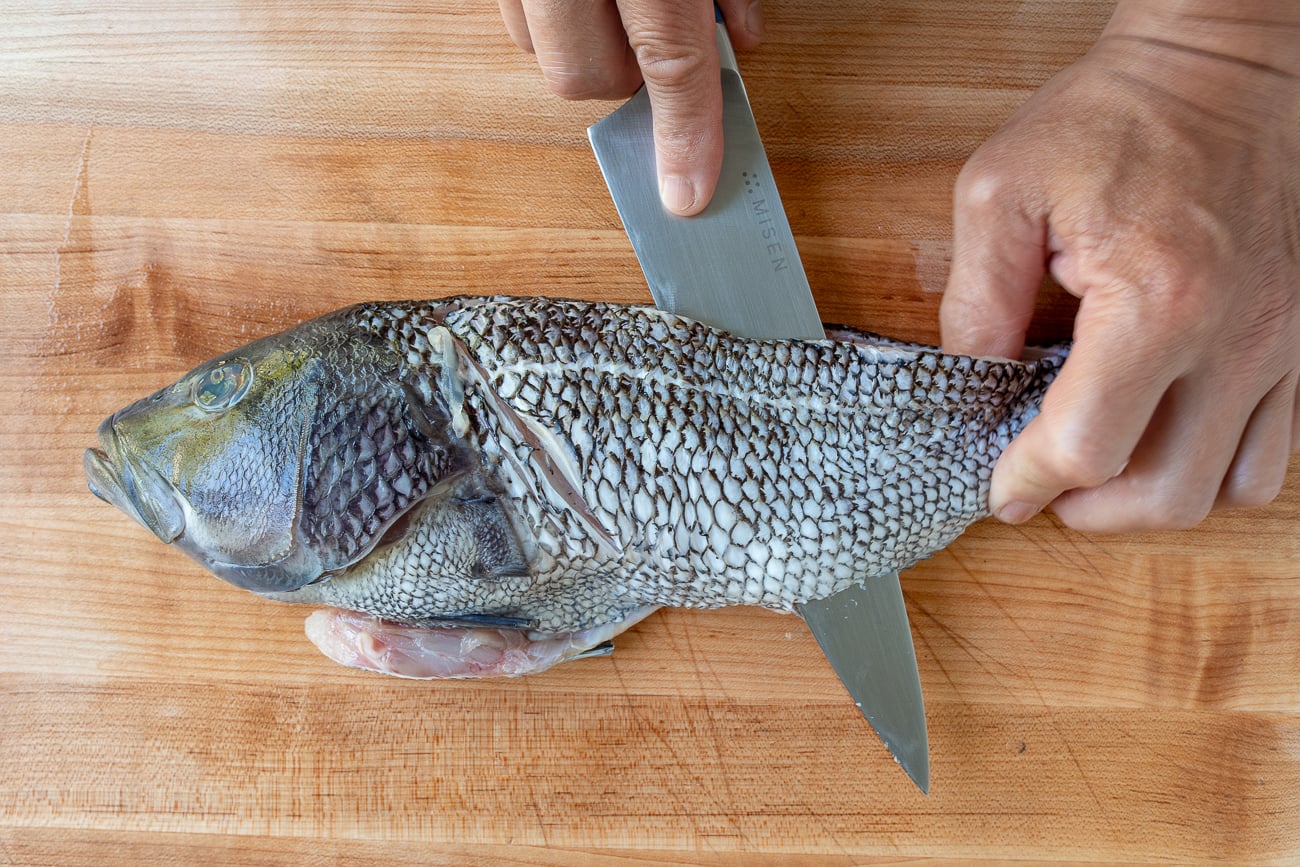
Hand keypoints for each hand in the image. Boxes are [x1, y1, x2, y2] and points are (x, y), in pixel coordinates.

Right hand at [496, 0, 763, 214]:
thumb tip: (740, 34)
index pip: (669, 61)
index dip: (686, 131)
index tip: (690, 195)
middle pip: (583, 74)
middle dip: (626, 77)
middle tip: (655, 45)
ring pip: (537, 47)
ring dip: (582, 46)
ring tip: (618, 6)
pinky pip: (512, 11)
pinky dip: (549, 15)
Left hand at [940, 14, 1299, 531]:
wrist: (1225, 67)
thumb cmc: (1115, 117)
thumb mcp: (1002, 191)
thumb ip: (975, 301)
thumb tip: (968, 383)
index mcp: (1155, 301)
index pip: (1086, 448)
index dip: (1027, 480)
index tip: (999, 484)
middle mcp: (1236, 337)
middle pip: (1161, 494)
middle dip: (1086, 509)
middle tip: (1042, 484)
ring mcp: (1283, 344)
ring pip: (1223, 488)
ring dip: (1150, 496)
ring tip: (1103, 465)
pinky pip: (1273, 452)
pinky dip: (1211, 465)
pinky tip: (1164, 435)